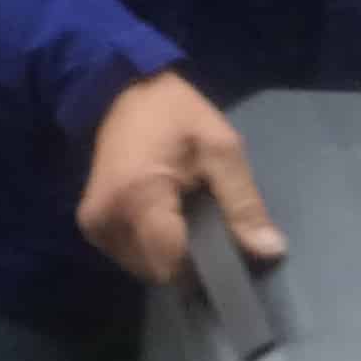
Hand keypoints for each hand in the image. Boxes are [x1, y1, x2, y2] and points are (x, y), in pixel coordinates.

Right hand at [78, 71, 287, 284]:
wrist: (123, 88)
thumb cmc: (174, 114)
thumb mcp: (220, 147)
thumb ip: (243, 201)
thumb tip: (269, 251)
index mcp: (138, 199)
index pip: (175, 267)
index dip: (208, 269)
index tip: (229, 251)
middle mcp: (107, 219)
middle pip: (161, 272)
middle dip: (190, 262)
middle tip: (208, 227)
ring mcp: (95, 224)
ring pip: (145, 268)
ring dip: (169, 255)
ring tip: (186, 219)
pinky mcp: (91, 223)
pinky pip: (130, 255)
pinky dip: (151, 247)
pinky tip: (164, 219)